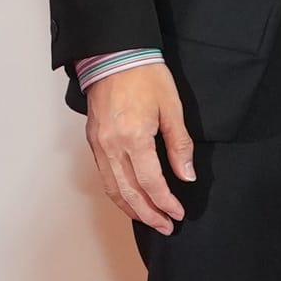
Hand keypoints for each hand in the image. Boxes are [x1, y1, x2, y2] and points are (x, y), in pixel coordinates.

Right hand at [83, 60, 198, 234]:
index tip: (178, 213)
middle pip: (130, 193)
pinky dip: (117, 193)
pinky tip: (129, 199)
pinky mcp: (93, 141)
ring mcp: (99, 144)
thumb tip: (186, 175)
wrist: (114, 54)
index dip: (166, 202)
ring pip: (113, 189)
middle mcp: (112, 145)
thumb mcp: (172, 108)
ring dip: (131, 209)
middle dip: (149, 214)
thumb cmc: (144, 75)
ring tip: (149, 220)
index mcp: (134, 137)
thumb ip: (179, 145)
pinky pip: (104, 176)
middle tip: (166, 226)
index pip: (151, 183)